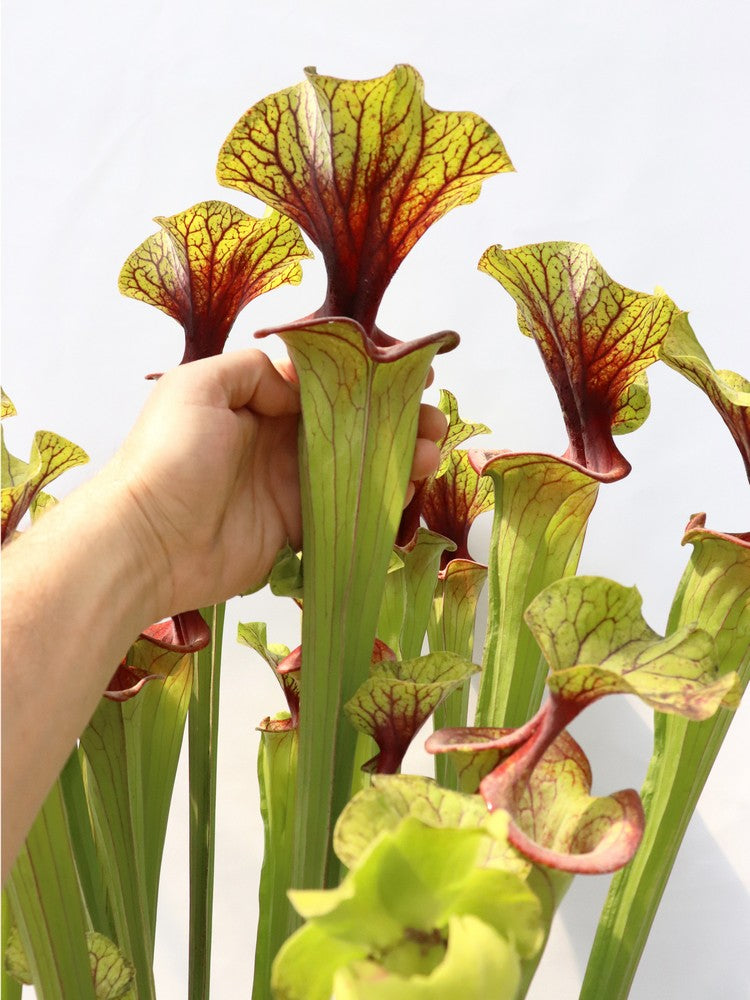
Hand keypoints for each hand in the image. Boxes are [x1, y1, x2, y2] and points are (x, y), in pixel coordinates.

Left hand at [110, 349, 445, 616]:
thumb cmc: (167, 458)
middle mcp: (276, 439)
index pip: (324, 384)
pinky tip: (407, 491)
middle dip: (395, 421)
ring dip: (396, 459)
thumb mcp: (199, 386)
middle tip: (432, 424)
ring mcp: (288, 485)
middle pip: (349, 425)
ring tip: (428, 455)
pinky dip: (380, 501)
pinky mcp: (294, 527)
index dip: (368, 379)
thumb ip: (253, 369)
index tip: (411, 376)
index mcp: (256, 400)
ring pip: (355, 467)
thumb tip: (297, 384)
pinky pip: (345, 510)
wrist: (147, 544)